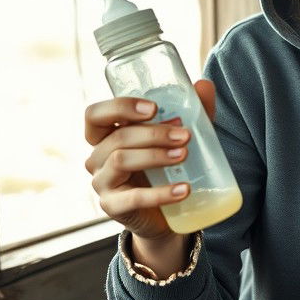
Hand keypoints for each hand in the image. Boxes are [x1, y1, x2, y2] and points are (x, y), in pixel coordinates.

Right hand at [84, 79, 215, 240]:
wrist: (168, 215)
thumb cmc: (168, 168)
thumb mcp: (181, 137)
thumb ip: (192, 112)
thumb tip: (204, 84)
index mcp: (106, 135)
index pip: (95, 115)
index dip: (119, 107)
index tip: (154, 108)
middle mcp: (97, 157)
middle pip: (117, 137)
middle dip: (153, 133)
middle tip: (184, 135)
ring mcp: (102, 183)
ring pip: (121, 161)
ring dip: (155, 156)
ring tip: (184, 154)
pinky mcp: (113, 207)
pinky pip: (134, 198)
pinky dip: (161, 193)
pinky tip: (184, 189)